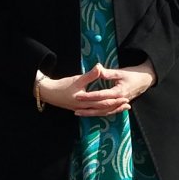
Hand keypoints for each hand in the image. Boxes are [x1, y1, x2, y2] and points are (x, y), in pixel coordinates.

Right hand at [38, 62, 155, 117]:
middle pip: (104, 109)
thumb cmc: (63, 86)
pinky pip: (96, 112)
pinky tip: (109, 109)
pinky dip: (104, 111)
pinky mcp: (82, 110)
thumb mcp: (77, 79)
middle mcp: (85, 108)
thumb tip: (99, 66)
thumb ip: (90, 75)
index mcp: (85, 101)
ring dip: (112, 110)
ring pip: (101, 113)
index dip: (115, 100)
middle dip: (116, 107)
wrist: (50, 93)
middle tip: (128, 104)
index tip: (125, 96)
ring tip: (123, 108)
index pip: (104, 102)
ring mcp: (83, 111)